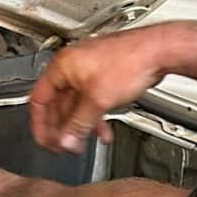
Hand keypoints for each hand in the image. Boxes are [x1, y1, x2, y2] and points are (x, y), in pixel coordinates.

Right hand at [28, 30, 166, 152]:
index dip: (40, 124)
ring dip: (80, 125)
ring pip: (76, 105)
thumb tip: (66, 141)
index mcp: (62, 66)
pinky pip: (91, 101)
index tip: (45, 140)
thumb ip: (79, 124)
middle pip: (57, 104)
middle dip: (63, 128)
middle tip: (65, 146)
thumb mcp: (98, 100)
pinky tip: (102, 130)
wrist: (158, 51)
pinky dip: (94, 117)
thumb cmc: (131, 61)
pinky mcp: (103, 76)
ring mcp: (88, 71)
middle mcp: (72, 66)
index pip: (39, 99)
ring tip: (84, 142)